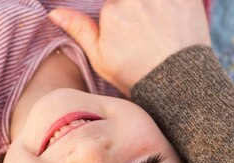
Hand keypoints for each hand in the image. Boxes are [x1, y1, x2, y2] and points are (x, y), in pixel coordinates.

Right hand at [48, 0, 210, 95]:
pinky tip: (168, 20)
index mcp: (112, 10)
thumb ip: (79, 29)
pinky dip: (172, 4)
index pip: (109, 2)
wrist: (178, 84)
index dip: (115, 10)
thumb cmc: (136, 74)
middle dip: (132, 9)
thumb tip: (54, 12)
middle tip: (139, 28)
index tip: (121, 22)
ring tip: (152, 25)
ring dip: (149, 7)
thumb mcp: (101, 58)